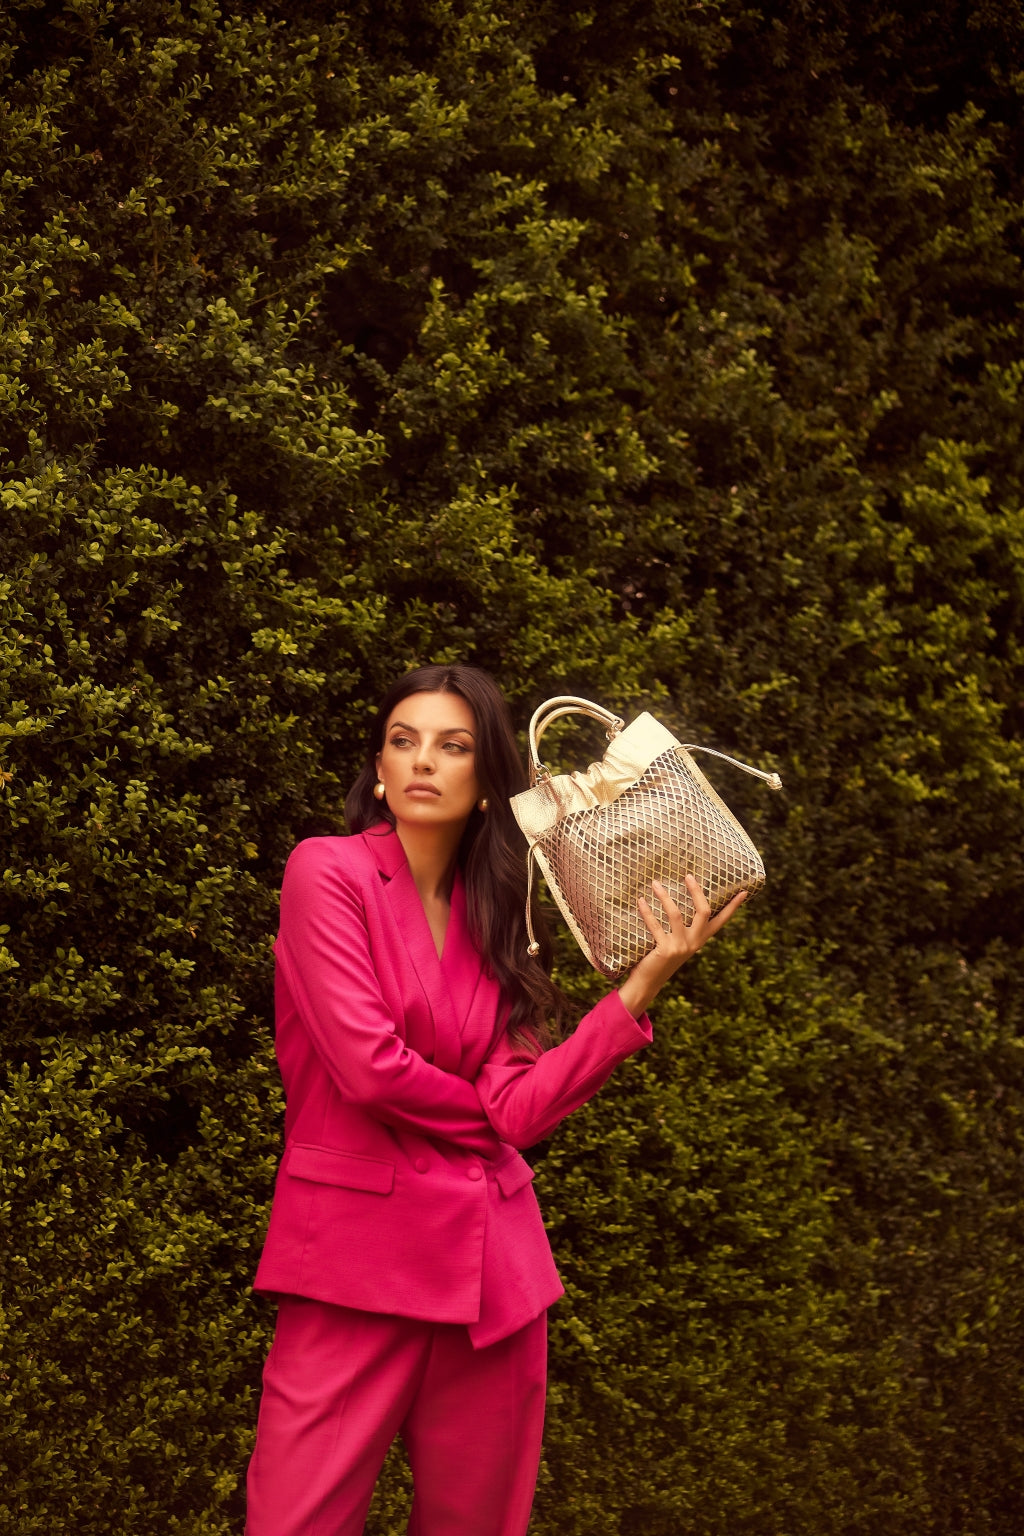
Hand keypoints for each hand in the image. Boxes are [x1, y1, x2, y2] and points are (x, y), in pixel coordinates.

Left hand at [617, 874, 747, 1018]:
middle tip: (688, 876)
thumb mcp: (677, 942)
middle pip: (704, 911)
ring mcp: (681, 946)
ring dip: (664, 896)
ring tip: (655, 884)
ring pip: (676, 914)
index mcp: (700, 939)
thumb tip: (677, 898)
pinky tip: (641, 901)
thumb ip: (682, 928)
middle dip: (697, 891)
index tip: (744, 892)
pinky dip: (647, 911)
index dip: (733, 907)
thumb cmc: (660, 957)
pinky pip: (655, 925)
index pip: (721, 921)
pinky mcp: (665, 950)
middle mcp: (694, 942)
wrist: (648, 983)